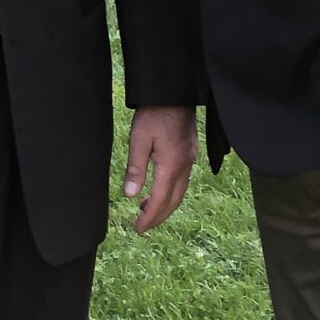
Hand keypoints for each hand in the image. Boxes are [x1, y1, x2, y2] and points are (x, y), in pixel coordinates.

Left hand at [123, 104, 196, 233]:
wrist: (173, 91)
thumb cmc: (154, 113)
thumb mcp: (138, 139)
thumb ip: (135, 169)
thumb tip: (129, 195)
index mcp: (171, 165)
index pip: (160, 200)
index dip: (149, 217)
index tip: (138, 228)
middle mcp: (185, 165)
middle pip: (174, 200)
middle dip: (159, 216)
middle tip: (142, 225)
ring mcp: (190, 159)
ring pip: (180, 191)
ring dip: (165, 204)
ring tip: (147, 210)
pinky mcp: (190, 152)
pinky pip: (183, 180)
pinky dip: (171, 191)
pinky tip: (160, 189)